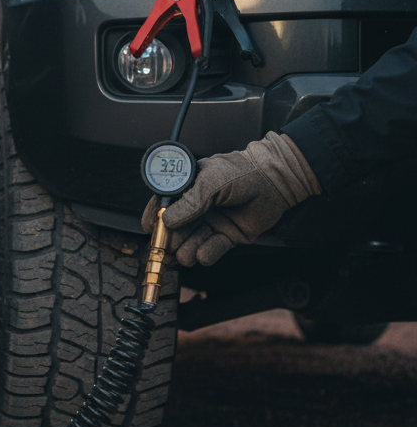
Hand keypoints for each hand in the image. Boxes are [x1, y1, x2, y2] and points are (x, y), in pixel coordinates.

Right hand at [140, 132, 320, 266]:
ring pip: (191, 241)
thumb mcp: (211, 181)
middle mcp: (197, 207)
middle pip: (175, 227)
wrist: (275, 182)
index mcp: (188, 188)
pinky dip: (206, 254)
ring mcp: (211, 222)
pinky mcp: (226, 236)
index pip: (164, 204)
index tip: (150, 228)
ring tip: (184, 255)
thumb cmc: (244, 172)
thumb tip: (167, 220)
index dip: (155, 216)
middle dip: (169, 239)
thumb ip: (189, 202)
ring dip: (185, 250)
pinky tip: (203, 254)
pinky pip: (211, 250)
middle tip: (166, 247)